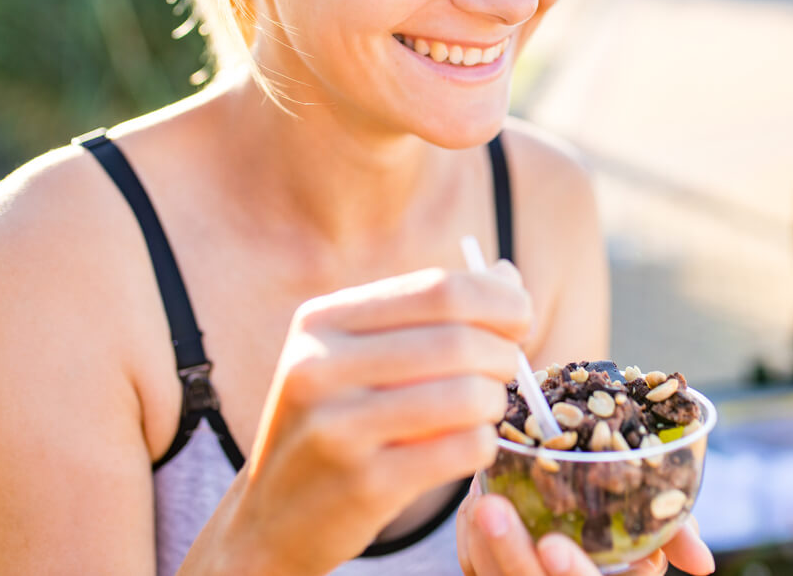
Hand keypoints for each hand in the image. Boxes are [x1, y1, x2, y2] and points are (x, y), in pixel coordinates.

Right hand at [219, 263, 530, 575]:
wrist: (274, 515)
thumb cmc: (337, 420)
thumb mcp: (359, 354)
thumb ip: (431, 313)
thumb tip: (508, 277)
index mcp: (323, 319)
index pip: (439, 289)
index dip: (498, 302)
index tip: (519, 322)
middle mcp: (320, 366)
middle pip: (457, 340)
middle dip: (504, 354)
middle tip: (507, 371)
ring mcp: (337, 427)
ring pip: (466, 395)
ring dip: (495, 401)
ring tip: (486, 408)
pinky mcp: (363, 484)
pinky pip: (462, 448)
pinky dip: (483, 443)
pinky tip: (470, 444)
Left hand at [457, 490, 714, 575]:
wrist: (575, 466)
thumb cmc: (621, 489)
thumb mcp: (652, 508)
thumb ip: (674, 530)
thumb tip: (703, 565)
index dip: (570, 575)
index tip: (552, 545)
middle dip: (510, 555)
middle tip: (490, 509)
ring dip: (482, 543)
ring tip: (477, 500)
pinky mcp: (490, 569)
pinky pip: (472, 566)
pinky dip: (470, 538)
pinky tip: (473, 505)